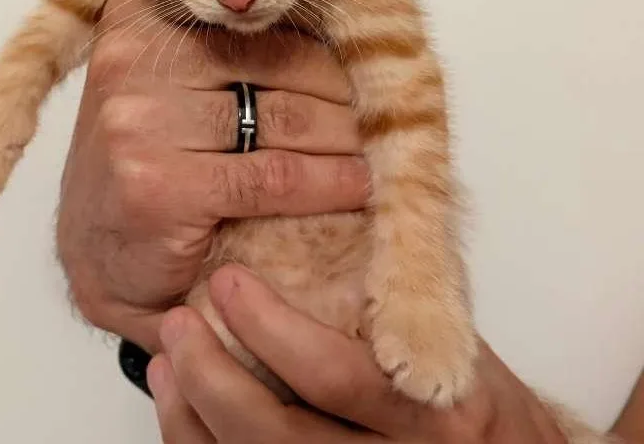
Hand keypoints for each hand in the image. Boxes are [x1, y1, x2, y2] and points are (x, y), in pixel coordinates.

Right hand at [57, 0, 368, 351]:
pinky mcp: (163, 186)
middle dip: (342, 91)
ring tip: (383, 148)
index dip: (318, 42)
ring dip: (347, 135)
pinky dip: (331, 182)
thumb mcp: (167, 85)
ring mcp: (143, 123)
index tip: (361, 64)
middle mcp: (133, 61)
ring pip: (286, 117)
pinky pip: (276, 176)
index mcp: (136, 19)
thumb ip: (220, 51)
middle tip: (383, 110)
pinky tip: (360, 186)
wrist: (94, 256)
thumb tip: (326, 31)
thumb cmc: (144, 164)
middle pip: (275, 61)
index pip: (252, 18)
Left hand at [149, 265, 566, 443]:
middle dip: (216, 375)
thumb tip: (325, 226)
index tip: (230, 282)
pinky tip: (179, 406)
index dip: (273, 330)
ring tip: (168, 358)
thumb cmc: (480, 399)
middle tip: (180, 321)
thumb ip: (397, 300)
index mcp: (429, 407)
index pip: (336, 375)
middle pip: (281, 433)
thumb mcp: (452, 339)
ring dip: (196, 413)